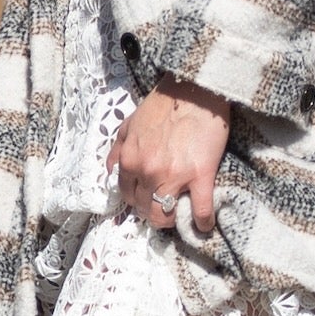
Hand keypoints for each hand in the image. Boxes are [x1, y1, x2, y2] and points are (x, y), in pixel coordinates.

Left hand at [109, 81, 232, 237]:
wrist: (194, 89)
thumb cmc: (163, 104)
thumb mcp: (129, 124)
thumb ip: (116, 149)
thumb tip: (111, 172)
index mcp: (129, 160)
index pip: (127, 195)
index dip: (137, 201)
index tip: (147, 200)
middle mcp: (147, 172)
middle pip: (144, 209)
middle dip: (152, 213)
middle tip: (163, 209)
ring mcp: (174, 176)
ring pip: (165, 216)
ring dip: (172, 221)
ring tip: (180, 216)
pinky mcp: (201, 176)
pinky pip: (201, 211)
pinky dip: (202, 223)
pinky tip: (204, 226)